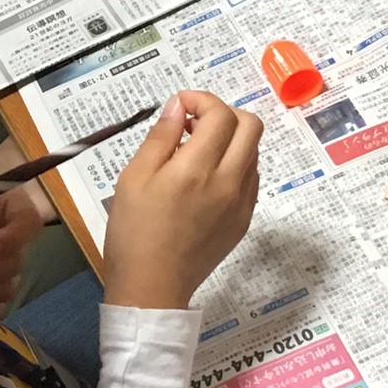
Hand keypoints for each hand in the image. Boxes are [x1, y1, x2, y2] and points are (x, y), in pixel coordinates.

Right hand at [102, 93, 260, 308]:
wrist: (152, 287)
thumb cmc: (133, 231)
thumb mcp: (134, 177)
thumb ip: (160, 137)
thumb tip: (178, 106)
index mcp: (198, 169)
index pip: (220, 114)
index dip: (201, 100)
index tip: (179, 106)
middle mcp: (229, 182)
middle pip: (251, 125)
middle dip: (224, 114)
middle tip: (193, 124)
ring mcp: (241, 203)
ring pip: (253, 151)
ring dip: (230, 139)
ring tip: (195, 152)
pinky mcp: (243, 220)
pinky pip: (250, 178)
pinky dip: (233, 164)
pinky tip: (205, 178)